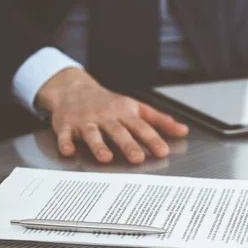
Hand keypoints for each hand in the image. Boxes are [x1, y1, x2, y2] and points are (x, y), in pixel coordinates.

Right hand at [36, 68, 188, 163]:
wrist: (73, 89)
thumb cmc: (109, 103)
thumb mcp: (137, 108)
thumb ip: (160, 121)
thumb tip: (183, 131)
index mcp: (125, 113)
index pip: (141, 127)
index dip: (152, 139)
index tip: (163, 151)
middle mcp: (106, 117)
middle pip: (118, 131)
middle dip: (128, 144)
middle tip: (138, 158)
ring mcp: (85, 121)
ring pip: (92, 133)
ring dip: (98, 145)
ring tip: (106, 158)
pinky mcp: (66, 125)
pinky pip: (64, 134)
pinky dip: (65, 142)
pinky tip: (68, 151)